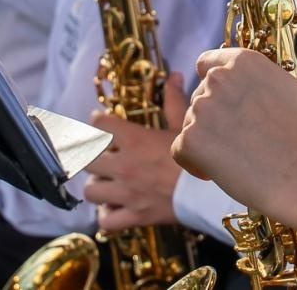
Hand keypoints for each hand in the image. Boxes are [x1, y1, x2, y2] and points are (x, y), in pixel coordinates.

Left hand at [83, 73, 188, 231]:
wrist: (211, 193)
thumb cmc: (200, 156)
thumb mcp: (185, 126)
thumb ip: (174, 100)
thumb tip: (175, 76)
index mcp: (135, 139)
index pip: (99, 125)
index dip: (97, 121)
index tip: (100, 122)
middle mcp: (125, 165)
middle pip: (85, 158)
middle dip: (89, 155)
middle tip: (99, 154)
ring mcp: (127, 193)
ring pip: (90, 191)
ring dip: (96, 186)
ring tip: (106, 182)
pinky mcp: (134, 215)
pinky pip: (106, 219)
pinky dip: (107, 214)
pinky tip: (114, 207)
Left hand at [171, 35, 296, 240]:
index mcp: (243, 61)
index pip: (207, 64)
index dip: (219, 89)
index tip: (237, 109)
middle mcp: (218, 79)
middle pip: (200, 97)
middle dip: (216, 119)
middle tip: (246, 138)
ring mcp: (202, 109)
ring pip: (190, 124)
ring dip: (207, 142)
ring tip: (239, 155)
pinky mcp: (191, 140)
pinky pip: (180, 150)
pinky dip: (194, 163)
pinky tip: (220, 171)